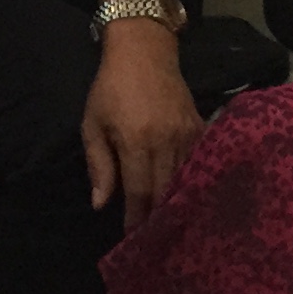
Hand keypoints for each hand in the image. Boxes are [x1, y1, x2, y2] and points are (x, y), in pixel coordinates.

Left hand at [83, 24, 199, 225]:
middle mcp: (166, 141)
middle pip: (165, 192)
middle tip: (153, 242)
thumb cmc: (111, 88)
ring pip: (184, 180)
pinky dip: (191, 182)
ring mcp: (187, 134)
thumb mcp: (93, 124)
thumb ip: (98, 165)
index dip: (138, 219)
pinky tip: (187, 197)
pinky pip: (198, 163)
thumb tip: (101, 205)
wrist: (144, 51)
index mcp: (136, 141)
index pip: (140, 192)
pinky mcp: (199, 127)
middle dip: (158, 218)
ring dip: (176, 203)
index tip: (134, 240)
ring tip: (170, 226)